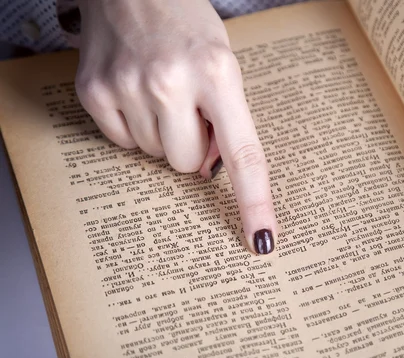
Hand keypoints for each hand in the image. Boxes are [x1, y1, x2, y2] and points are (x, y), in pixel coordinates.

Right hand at [75, 0, 275, 253]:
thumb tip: (208, 174)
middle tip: (188, 109)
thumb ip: (226, 121)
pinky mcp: (93, 91)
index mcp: (218, 74)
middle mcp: (170, 82)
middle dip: (192, 147)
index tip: (263, 240)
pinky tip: (134, 93)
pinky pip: (122, 143)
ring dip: (162, 134)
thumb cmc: (187, 24)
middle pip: (188, 165)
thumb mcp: (224, 65)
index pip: (244, 155)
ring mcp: (127, 87)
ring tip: (160, 92)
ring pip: (155, 157)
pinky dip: (133, 127)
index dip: (255, 203)